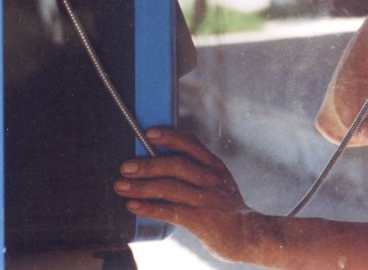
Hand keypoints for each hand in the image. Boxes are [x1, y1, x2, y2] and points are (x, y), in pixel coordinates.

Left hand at [114, 127, 253, 261]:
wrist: (247, 234)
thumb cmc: (225, 207)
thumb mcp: (218, 181)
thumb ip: (197, 169)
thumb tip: (159, 159)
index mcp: (215, 165)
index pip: (191, 144)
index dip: (169, 136)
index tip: (149, 133)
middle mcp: (212, 179)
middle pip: (176, 165)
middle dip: (147, 164)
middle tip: (125, 167)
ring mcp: (207, 199)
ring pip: (169, 187)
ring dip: (141, 186)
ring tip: (120, 186)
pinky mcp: (200, 220)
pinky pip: (170, 211)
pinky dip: (148, 207)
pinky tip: (132, 205)